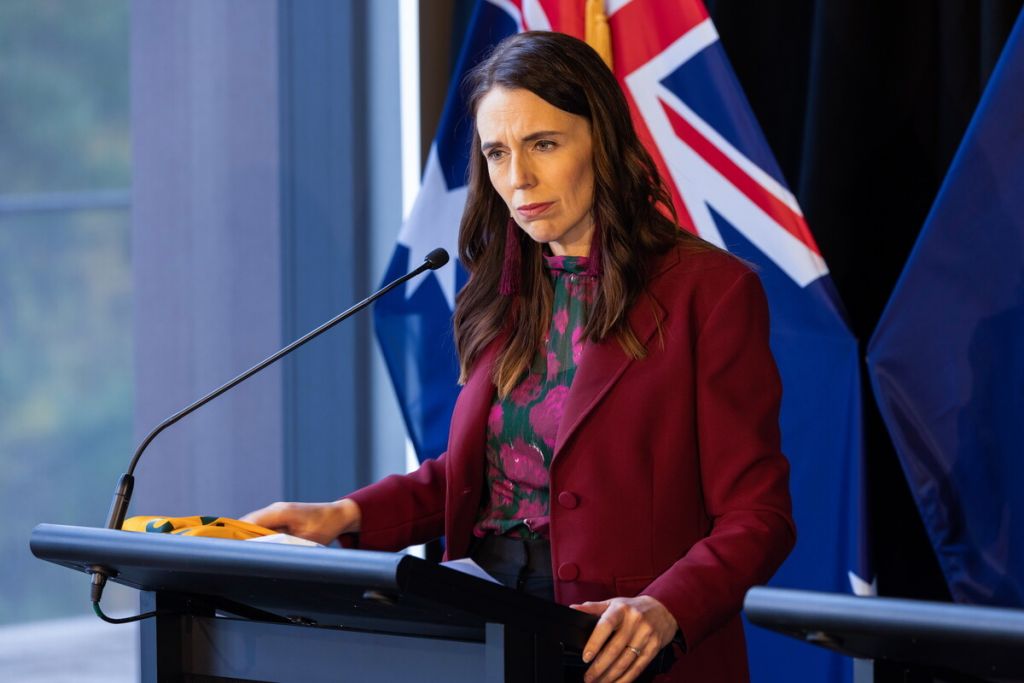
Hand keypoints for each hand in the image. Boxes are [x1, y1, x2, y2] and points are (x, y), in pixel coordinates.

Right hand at [240, 498, 360, 545]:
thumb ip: (285, 546)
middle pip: (247, 524)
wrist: (338, 515)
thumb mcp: (307, 540)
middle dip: (239, 539)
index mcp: (280, 511)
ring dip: (248, 539)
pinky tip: (256, 550)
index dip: (237, 536)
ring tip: (240, 555)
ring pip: (253, 525)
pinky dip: (257, 537)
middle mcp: (275, 509)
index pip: (250, 523)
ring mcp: (277, 512)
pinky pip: (262, 527)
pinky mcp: (280, 517)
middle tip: (232, 556)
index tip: (230, 550)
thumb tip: (267, 553)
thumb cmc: (325, 525)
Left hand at [570, 595, 677, 682]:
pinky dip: (626, 678)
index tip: (585, 657)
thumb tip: (573, 609)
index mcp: (621, 609)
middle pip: (615, 649)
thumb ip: (593, 607)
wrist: (664, 609)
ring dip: (610, 676)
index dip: (594, 643)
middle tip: (588, 677)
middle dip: (599, 667)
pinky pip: (638, 667)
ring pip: (625, 661)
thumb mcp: (614, 603)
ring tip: (598, 682)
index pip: (605, 626)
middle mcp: (634, 622)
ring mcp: (645, 635)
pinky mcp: (654, 648)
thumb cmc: (633, 608)